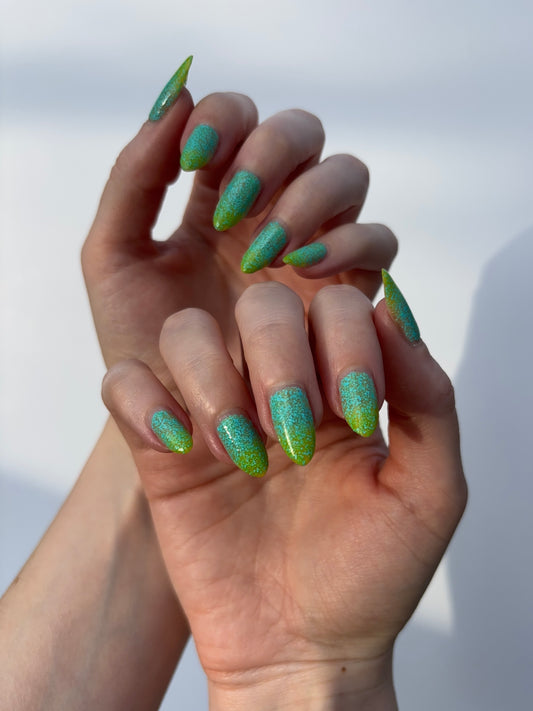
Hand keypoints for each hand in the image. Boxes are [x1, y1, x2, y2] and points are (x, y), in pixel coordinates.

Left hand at [82, 84, 396, 394]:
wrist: (180, 421)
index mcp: (215, 195)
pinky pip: (378, 242)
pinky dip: (350, 244)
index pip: (237, 119)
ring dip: (311, 198)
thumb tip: (173, 99)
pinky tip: (307, 271)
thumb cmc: (142, 344)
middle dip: (271, 155)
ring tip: (268, 252)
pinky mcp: (351, 289)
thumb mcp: (114, 262)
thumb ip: (131, 181)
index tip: (195, 160)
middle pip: (301, 133)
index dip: (225, 120)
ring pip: (347, 175)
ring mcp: (315, 245)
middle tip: (234, 210)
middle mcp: (271, 210)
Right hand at [103, 277, 466, 708]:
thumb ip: (428, 399)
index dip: (346, 340)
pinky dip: (142, 401)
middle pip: (261, 304)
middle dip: (280, 358)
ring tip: (241, 453)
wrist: (303, 646)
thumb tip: (394, 311)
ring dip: (211, 381)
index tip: (354, 414)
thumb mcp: (428, 491)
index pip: (339, 303)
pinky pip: (123, 383)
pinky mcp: (161, 444)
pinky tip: (179, 448)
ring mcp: (214, 407)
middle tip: (291, 433)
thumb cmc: (369, 572)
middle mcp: (275, 380)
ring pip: (186, 331)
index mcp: (340, 380)